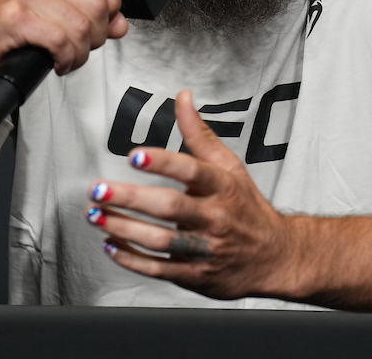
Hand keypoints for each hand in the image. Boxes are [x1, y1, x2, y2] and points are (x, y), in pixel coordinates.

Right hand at [0, 0, 128, 86]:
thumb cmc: (11, 24)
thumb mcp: (55, 8)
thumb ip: (91, 10)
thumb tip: (120, 23)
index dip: (112, 4)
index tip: (101, 21)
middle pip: (98, 4)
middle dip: (96, 34)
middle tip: (80, 45)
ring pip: (82, 26)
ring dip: (80, 52)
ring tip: (66, 55)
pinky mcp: (13, 17)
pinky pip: (61, 42)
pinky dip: (65, 59)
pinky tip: (56, 61)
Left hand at [86, 89, 300, 300]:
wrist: (275, 257)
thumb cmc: (246, 206)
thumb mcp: (230, 167)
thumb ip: (200, 134)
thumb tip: (182, 97)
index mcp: (223, 186)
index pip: (192, 170)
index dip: (163, 162)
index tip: (135, 156)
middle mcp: (215, 217)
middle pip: (170, 207)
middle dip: (130, 198)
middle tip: (99, 189)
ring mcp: (205, 248)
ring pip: (160, 240)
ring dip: (123, 229)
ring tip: (95, 215)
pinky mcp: (195, 275)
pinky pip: (159, 269)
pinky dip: (132, 259)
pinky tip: (111, 245)